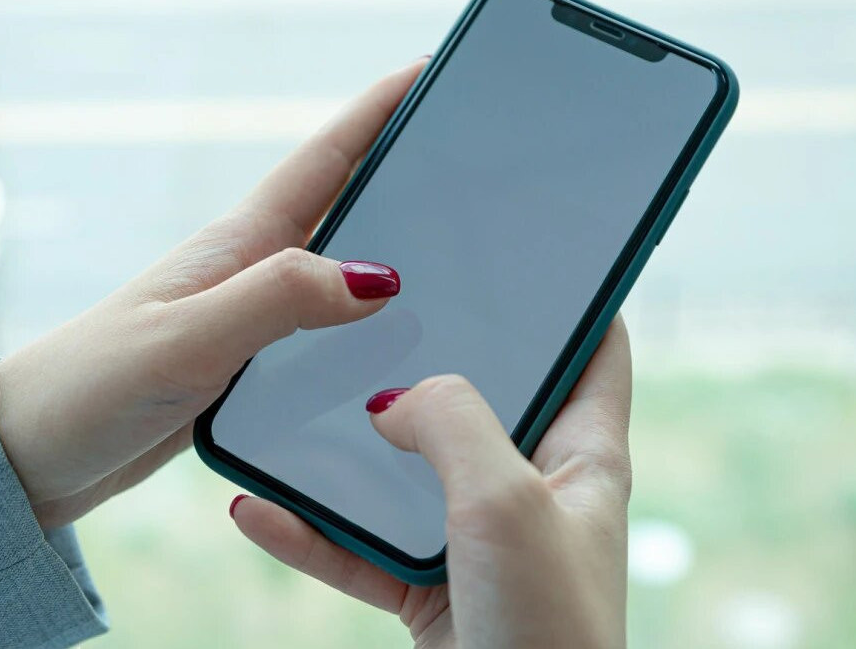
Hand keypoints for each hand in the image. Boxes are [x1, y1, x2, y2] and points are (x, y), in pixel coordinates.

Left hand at [0, 58, 427, 528]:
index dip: (376, 111)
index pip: (324, 160)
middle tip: (458, 156)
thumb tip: (378, 279)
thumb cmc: (94, 386)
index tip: (425, 73)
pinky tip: (392, 345)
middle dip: (398, 172)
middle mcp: (250, 270)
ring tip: (449, 245)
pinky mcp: (248, 362)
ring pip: (338, 271)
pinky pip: (323, 330)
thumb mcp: (189, 338)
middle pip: (340, 206)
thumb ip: (279, 301)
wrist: (37, 453)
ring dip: (389, 251)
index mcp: (238, 244)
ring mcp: (250, 316)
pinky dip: (364, 324)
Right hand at [232, 316, 631, 648]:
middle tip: (376, 309)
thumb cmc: (549, 628)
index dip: (572, 292)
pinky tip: (258, 509)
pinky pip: (363, 549)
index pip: (597, 347)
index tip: (524, 245)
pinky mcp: (433, 591)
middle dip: (431, 358)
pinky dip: (314, 531)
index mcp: (584, 453)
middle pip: (482, 399)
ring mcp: (480, 540)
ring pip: (407, 473)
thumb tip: (391, 401)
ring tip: (295, 404)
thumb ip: (451, 421)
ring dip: (352, 448)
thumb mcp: (506, 499)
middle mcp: (534, 488)